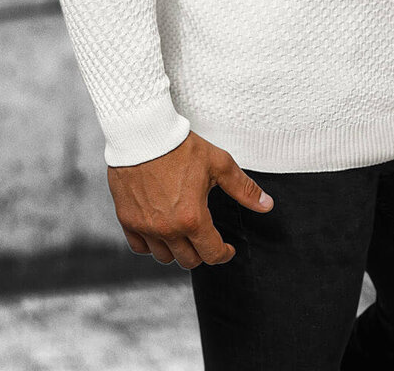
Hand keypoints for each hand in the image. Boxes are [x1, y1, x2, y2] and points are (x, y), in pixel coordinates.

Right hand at [107, 130, 274, 268]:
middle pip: (188, 260)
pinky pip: (140, 247)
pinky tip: (160, 231)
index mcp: (193, 218)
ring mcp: (145, 227)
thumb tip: (266, 205)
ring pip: (164, 257)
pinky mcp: (127, 219)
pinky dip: (151, 244)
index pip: (212, 254)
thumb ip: (243, 189)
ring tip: (184, 234)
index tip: (227, 249)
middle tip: (206, 238)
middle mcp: (168, 229)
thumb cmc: (181, 146)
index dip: (224, 254)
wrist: (144, 134)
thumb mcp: (219, 164)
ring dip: (177, 250)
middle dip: (202, 252)